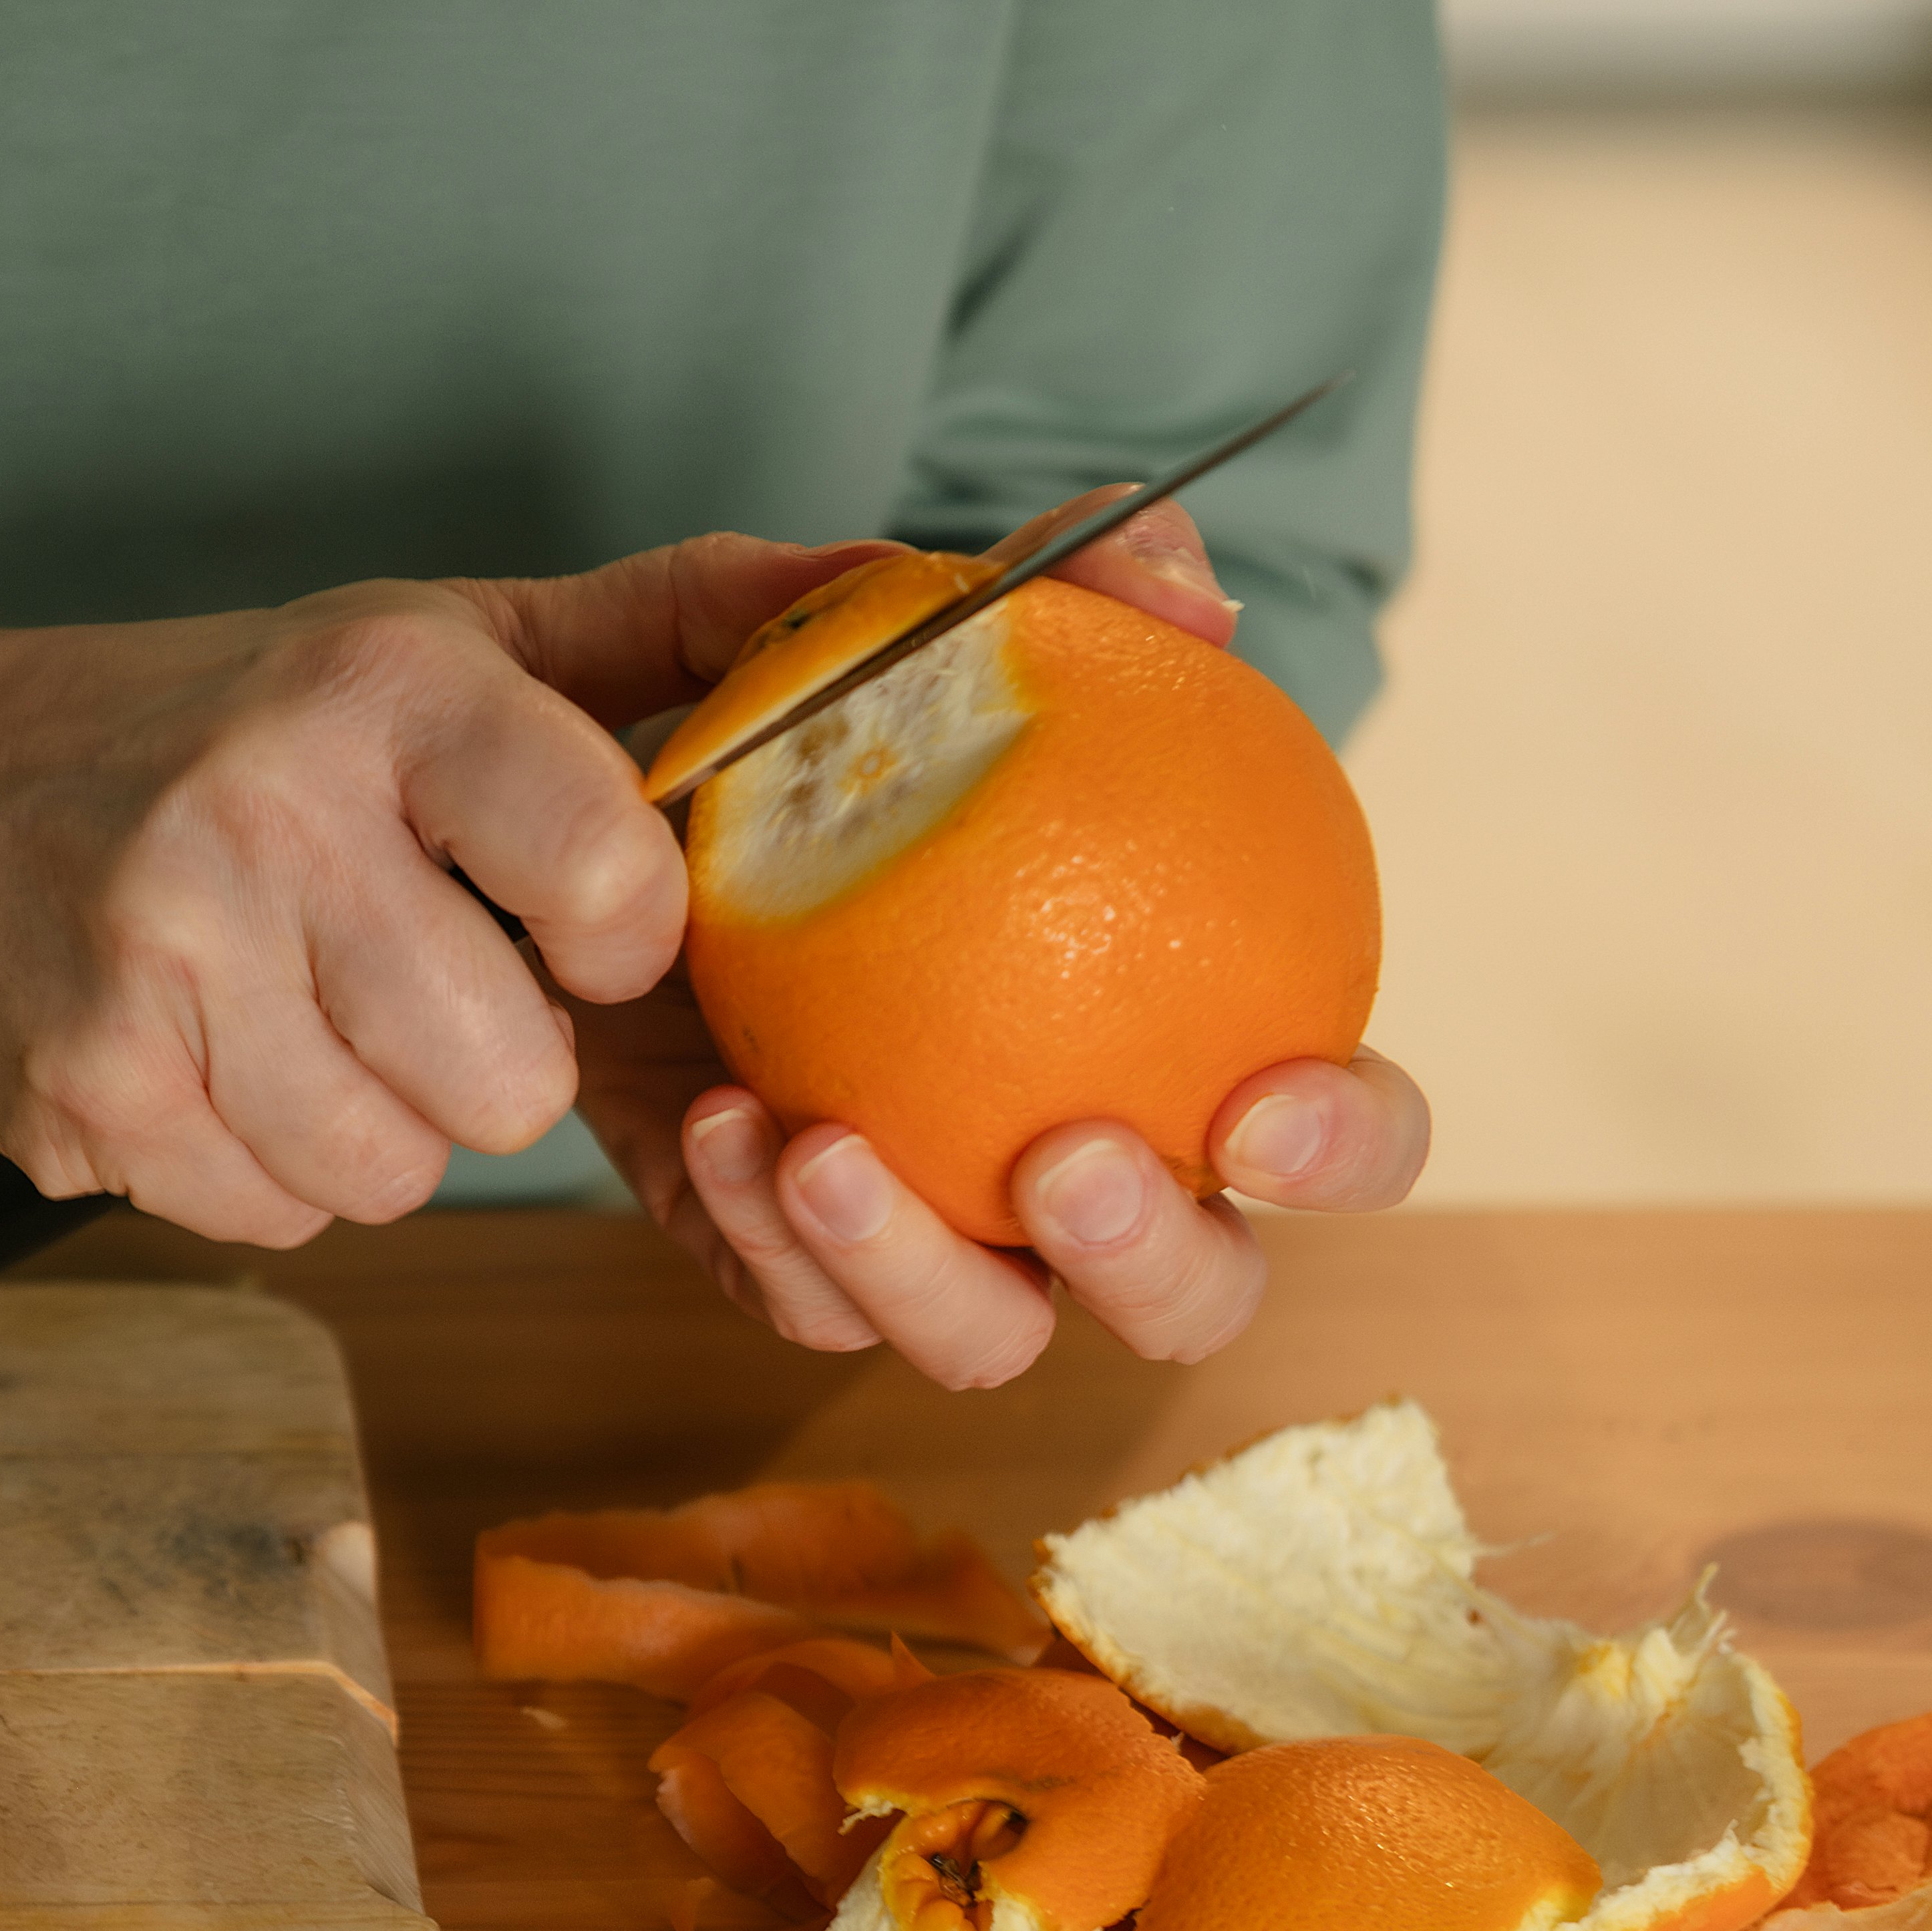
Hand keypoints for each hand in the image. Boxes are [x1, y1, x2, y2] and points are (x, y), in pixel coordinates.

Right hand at [0, 535, 900, 1245]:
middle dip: (489, 1064)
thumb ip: (670, 625)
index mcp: (382, 694)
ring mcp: (153, 965)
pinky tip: (219, 1062)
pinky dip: (266, 1168)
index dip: (623, 940)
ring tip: (307, 1018)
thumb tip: (891, 583)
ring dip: (376, 1127)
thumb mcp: (450, 638)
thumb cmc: (245, 726)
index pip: (607, 876)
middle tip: (413, 982)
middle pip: (505, 1084)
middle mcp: (261, 817)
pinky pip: (272, 1217)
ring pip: (389, 1175)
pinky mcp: (82, 1094)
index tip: (578, 924)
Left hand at [573, 494, 1432, 1385]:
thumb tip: (1190, 594)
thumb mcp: (884, 633)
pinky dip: (757, 1231)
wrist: (583, 809)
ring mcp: (936, 1235)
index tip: (1270, 1098)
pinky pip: (798, 1304)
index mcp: (1175, 1036)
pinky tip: (713, 1121)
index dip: (1348, 1141)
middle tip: (1063, 1157)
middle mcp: (1075, 1167)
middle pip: (1192, 1297)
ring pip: (987, 1339)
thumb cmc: (796, 732)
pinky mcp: (782, 1263)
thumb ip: (1057, 591)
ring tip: (820, 1145)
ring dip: (914, 1268)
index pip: (1326, 1127)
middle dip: (1154, 1261)